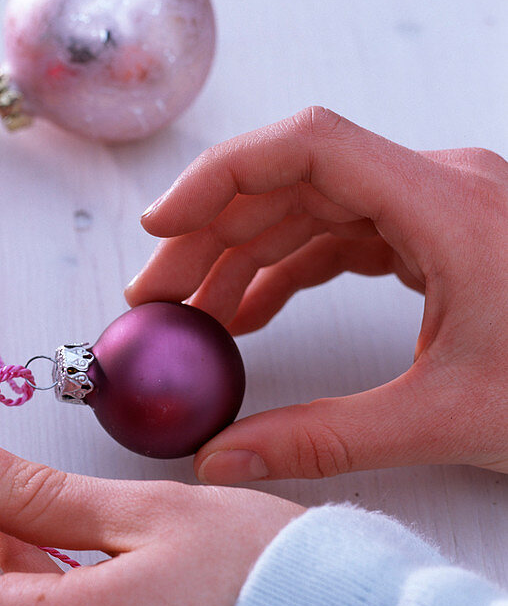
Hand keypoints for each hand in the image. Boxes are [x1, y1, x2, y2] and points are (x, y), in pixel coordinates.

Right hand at [126, 106, 507, 482]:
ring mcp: (440, 208)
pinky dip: (287, 270)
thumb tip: (219, 460)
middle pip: (293, 180)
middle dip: (211, 235)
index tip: (162, 227)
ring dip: (242, 255)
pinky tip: (253, 313)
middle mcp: (441, 187)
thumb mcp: (448, 420)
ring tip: (192, 315)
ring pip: (311, 207)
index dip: (221, 175)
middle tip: (157, 298)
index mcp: (449, 205)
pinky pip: (342, 235)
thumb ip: (323, 439)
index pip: (310, 146)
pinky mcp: (440, 236)